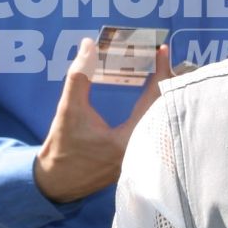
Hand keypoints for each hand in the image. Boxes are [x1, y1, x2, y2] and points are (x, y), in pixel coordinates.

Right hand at [33, 40, 172, 202]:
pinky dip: (158, 111)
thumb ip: (79, 76)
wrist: (57, 181)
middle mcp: (142, 152)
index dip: (160, 71)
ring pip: (164, 122)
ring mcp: (142, 159)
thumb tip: (89, 45)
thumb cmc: (62, 147)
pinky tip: (156, 98)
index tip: (162, 51)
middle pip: (167, 111)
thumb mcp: (68, 109)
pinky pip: (156, 131)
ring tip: (165, 73)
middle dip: (170, 82)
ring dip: (165, 97)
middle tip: (167, 60)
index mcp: (128, 140)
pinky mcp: (139, 162)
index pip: (154, 99)